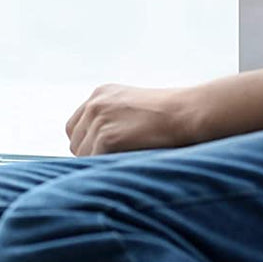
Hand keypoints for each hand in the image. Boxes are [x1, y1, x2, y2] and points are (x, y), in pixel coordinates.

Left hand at [65, 83, 206, 155]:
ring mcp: (99, 119)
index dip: (86, 142)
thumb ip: (112, 119)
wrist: (187, 112)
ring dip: (98, 162)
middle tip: (112, 162)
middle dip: (90, 154)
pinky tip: (125, 165)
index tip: (100, 153)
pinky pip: (95, 161)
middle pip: (75, 140)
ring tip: (121, 163)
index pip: (75, 126)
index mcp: (100, 94)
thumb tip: (96, 147)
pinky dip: (108, 167)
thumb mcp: (133, 107)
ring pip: (83, 154)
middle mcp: (95, 104)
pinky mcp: (107, 137)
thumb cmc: (169, 114)